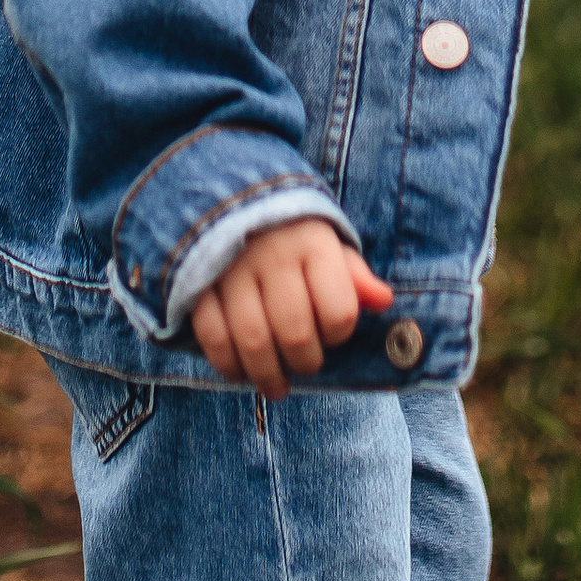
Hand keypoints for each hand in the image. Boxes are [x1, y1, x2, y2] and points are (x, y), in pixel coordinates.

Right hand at [191, 218, 392, 397]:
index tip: (332, 333)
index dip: (339, 334)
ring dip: (266, 374)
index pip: (339, 311)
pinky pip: (212, 336)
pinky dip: (226, 363)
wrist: (226, 195)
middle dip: (304, 363)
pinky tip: (239, 371)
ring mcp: (231, 269)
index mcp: (312, 242)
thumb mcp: (326, 242)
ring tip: (276, 385)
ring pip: (252, 340)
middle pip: (295, 333)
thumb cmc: (289, 231)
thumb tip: (383, 300)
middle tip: (305, 365)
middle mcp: (272, 254)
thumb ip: (354, 274)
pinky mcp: (197, 281)